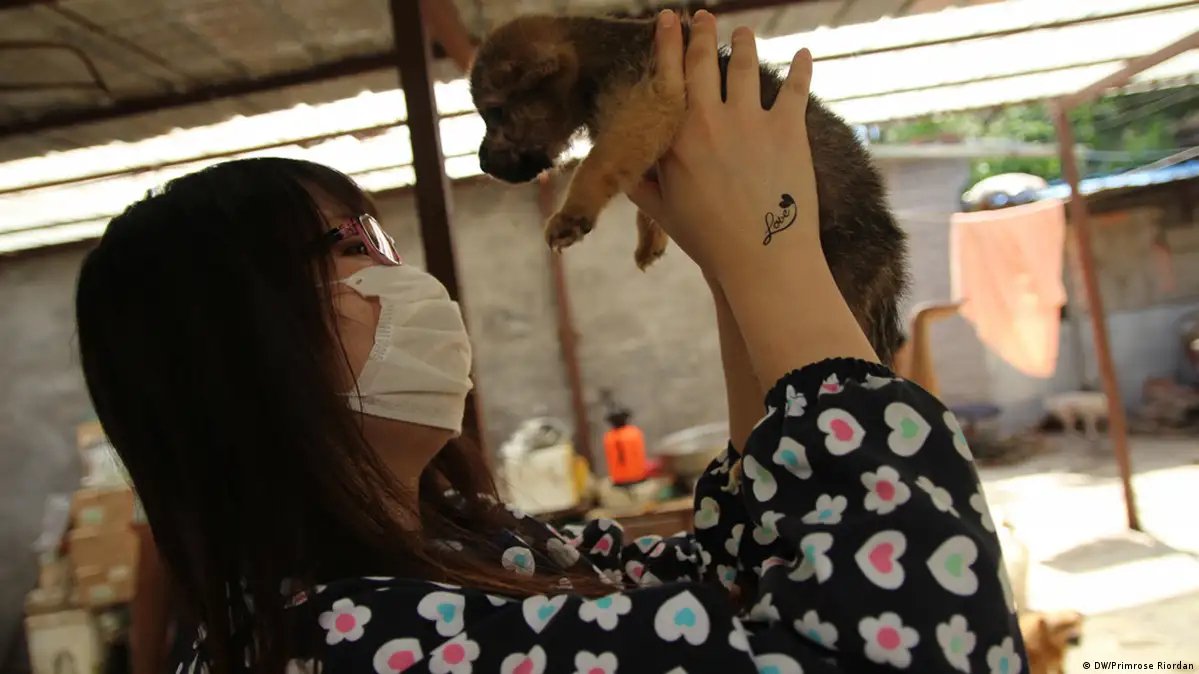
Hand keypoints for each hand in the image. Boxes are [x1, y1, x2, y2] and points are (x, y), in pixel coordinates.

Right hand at [630, 10, 820, 283]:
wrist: (761, 257)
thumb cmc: (710, 241)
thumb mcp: (664, 214)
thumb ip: (642, 187)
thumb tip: (625, 173)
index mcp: (677, 137)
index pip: (669, 77)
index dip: (668, 42)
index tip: (669, 19)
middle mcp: (711, 119)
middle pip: (706, 61)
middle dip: (704, 33)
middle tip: (705, 16)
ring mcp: (752, 120)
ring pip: (747, 66)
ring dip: (744, 44)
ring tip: (743, 34)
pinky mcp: (789, 129)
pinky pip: (796, 88)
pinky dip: (802, 68)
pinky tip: (805, 54)